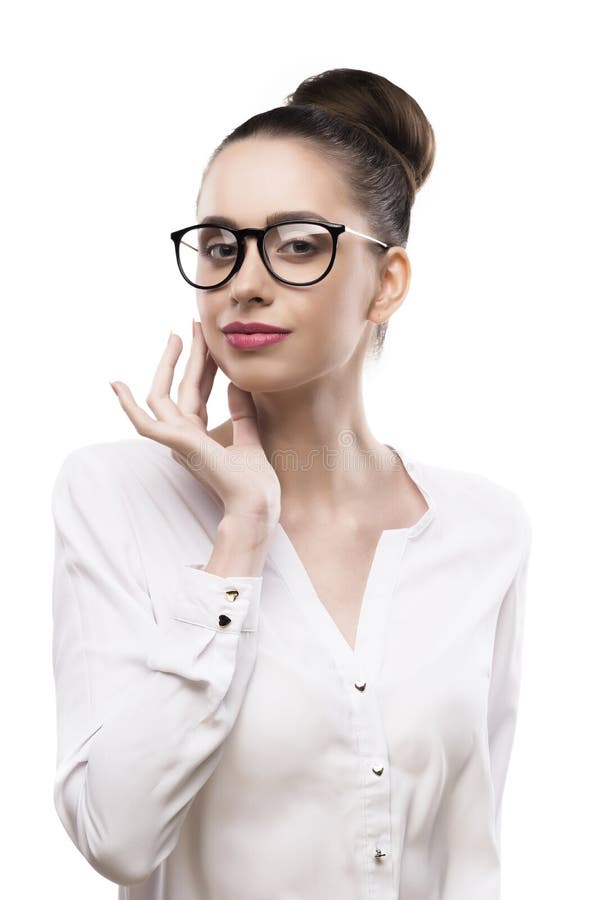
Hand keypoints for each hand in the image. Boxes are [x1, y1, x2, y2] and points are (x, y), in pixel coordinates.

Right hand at [110, 321, 280, 523]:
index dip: (201, 364)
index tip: (206, 339)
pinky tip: (118, 386)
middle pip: (180, 387)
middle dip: (186, 355)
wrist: (256, 504)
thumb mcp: (250, 437)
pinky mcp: (177, 445)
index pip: (196, 392)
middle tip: (191, 325)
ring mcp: (177, 441)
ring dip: (167, 364)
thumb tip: (238, 383)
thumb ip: (242, 412)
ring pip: (161, 396)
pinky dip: (129, 406)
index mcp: (197, 437)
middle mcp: (182, 438)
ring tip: (177, 336)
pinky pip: (145, 424)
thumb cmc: (255, 482)